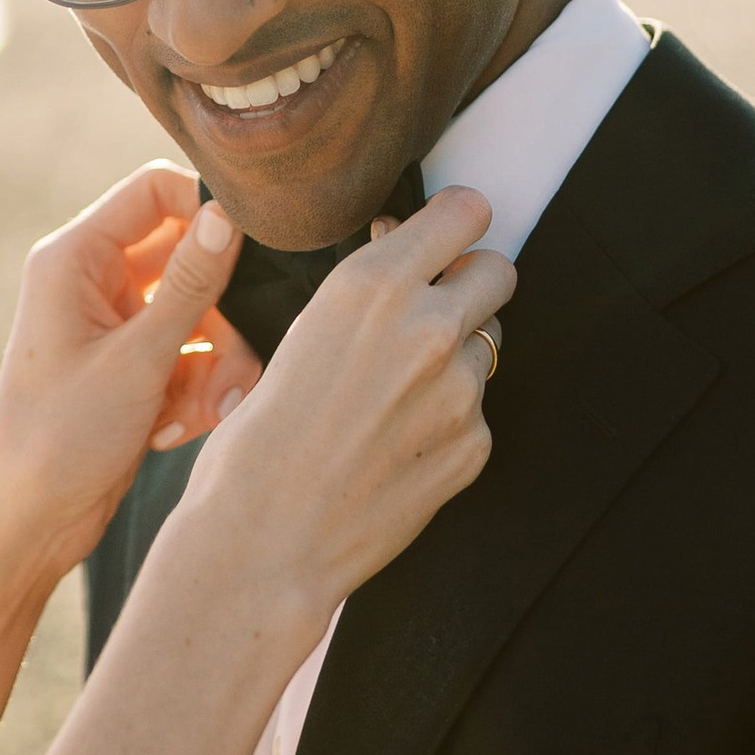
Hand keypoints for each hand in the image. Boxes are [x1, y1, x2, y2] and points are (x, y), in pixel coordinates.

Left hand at [0, 164, 259, 572]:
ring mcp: (115, 329)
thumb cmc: (58, 437)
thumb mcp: (137, 359)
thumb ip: (189, 284)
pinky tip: (180, 431)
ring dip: (218, 364)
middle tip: (236, 367)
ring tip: (212, 412)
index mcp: (75, 259)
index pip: (153, 191)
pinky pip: (190, 358)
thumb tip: (227, 214)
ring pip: (200, 316)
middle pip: (190, 261)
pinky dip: (198, 392)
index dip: (207, 211)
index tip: (253, 251)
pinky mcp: (132, 371)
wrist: (25, 523)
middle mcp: (94, 284)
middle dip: (223, 316)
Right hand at [160, 188, 510, 618]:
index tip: (446, 234)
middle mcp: (427, 326)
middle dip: (468, 282)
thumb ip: (362, 292)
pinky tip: (398, 442)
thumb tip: (399, 247)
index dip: (456, 222)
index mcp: (372, 286)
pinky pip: (478, 408)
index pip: (466, 212)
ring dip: (457, 354)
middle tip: (431, 308)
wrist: (265, 543)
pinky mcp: (474, 445)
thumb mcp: (297, 335)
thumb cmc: (258, 440)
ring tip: (398, 392)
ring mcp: (459, 390)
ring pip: (490, 342)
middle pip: (497, 270)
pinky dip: (449, 417)